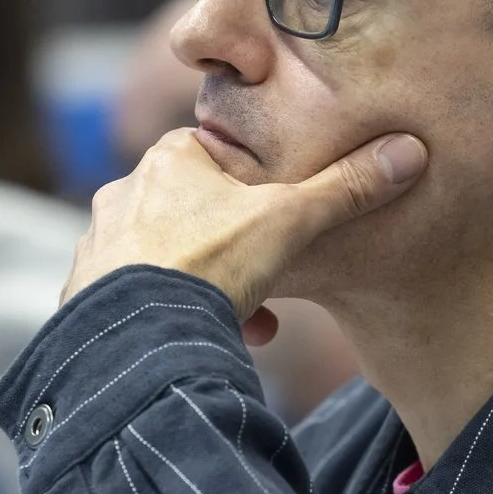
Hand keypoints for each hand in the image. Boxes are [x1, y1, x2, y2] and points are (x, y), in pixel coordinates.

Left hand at [62, 128, 427, 335]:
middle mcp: (123, 192)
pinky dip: (171, 315)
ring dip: (208, 287)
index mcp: (168, 159)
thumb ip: (345, 188)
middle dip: (236, 251)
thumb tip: (407, 153)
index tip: (279, 223)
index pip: (217, 156)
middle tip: (269, 283)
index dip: (255, 190)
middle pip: (195, 213)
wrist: (137, 334)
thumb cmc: (209, 262)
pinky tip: (200, 340)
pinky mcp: (85, 294)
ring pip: (168, 259)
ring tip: (244, 321)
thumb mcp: (290, 221)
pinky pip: (138, 299)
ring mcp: (99, 244)